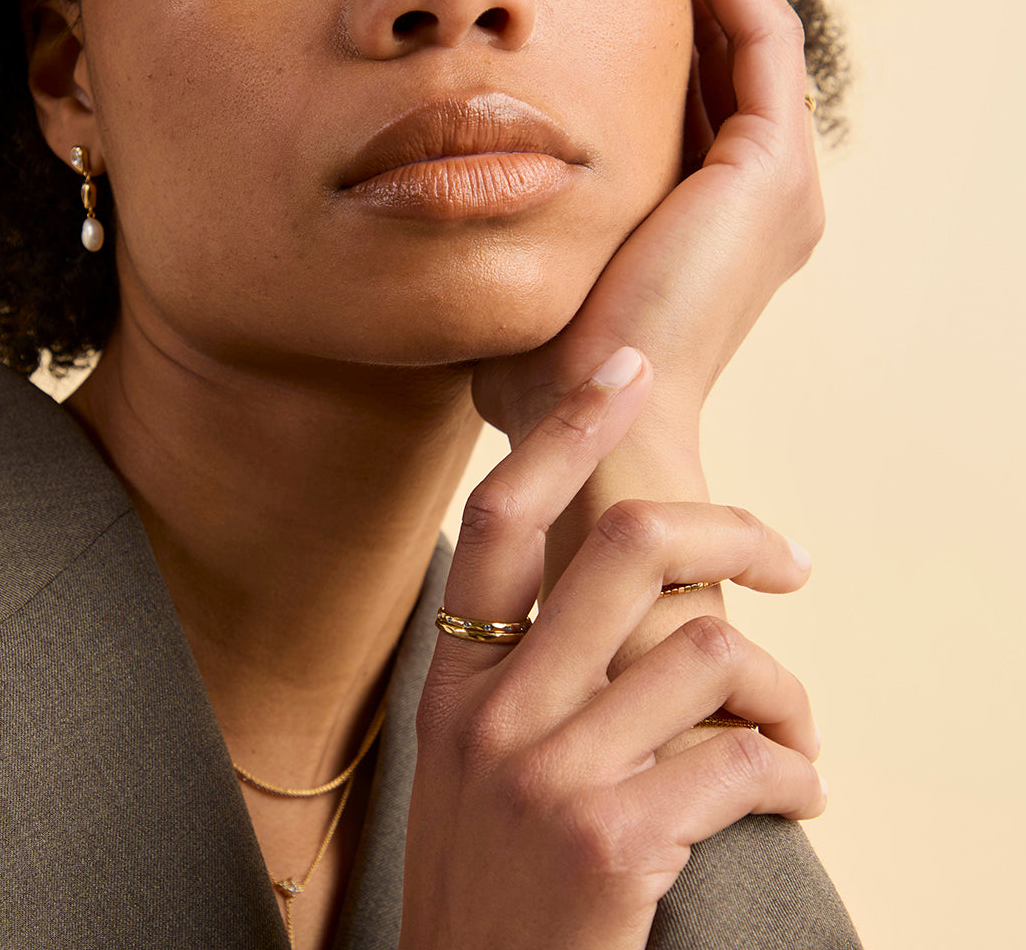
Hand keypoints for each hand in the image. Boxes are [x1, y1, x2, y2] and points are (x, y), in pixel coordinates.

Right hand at [402, 350, 823, 949]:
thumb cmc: (490, 879)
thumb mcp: (474, 761)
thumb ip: (524, 675)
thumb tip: (627, 598)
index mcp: (454, 680)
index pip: (502, 517)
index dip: (566, 431)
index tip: (625, 371)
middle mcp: (494, 709)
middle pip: (629, 547)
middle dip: (737, 533)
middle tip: (791, 559)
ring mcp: (548, 771)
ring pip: (711, 651)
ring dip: (785, 691)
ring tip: (791, 731)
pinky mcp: (613, 838)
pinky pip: (745, 757)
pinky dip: (795, 770)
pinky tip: (795, 794)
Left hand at [472, 0, 822, 475]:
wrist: (585, 423)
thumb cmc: (545, 372)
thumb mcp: (536, 275)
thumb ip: (527, 223)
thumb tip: (453, 182)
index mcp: (710, 228)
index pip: (689, 101)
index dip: (649, 31)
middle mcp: (758, 201)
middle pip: (722, 59)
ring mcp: (776, 184)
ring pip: (748, 34)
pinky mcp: (771, 166)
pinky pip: (758, 35)